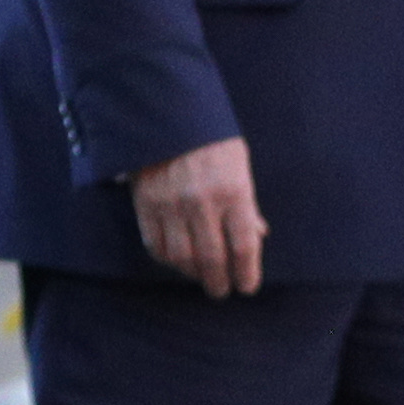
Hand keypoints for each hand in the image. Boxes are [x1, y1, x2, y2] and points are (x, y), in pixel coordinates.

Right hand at [132, 137, 265, 297]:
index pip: (243, 246)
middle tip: (222, 291)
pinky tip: (177, 261)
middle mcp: (201, 202)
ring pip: (182, 258)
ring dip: (193, 275)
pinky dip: (167, 260)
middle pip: (213, 259)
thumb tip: (257, 236)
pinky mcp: (146, 205)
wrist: (165, 114)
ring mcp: (170, 205)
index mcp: (232, 191)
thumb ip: (247, 204)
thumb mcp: (239, 166)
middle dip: (220, 282)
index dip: (247, 273)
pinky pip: (155, 245)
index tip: (247, 287)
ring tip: (200, 277)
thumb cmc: (210, 139)